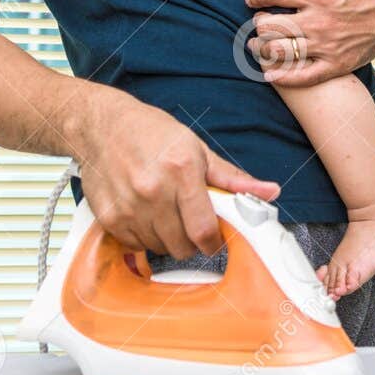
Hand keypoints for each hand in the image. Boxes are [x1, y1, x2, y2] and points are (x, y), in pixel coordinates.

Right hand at [76, 95, 279, 258]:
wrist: (102, 126)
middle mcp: (154, 190)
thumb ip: (233, 178)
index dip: (214, 242)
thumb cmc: (152, 133)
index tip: (215, 240)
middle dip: (191, 241)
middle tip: (189, 222)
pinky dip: (143, 237)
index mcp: (182, 170)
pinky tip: (144, 213)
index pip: (204, 229)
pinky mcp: (108, 217)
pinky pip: (135, 245)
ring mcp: (129, 206)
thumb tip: (271, 192)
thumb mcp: (198, 149)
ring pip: (159, 249)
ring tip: (164, 211)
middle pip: (182, 247)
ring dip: (167, 238)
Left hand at [243, 0, 374, 85]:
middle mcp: (318, 22)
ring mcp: (326, 46)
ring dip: (262, 48)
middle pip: (270, 26)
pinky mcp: (334, 65)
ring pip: (280, 51)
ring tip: (259, 43)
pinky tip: (269, 72)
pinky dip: (281, 77)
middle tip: (260, 21)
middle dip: (258, 23)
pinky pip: (302, 76)